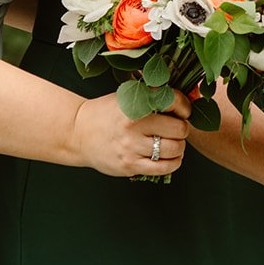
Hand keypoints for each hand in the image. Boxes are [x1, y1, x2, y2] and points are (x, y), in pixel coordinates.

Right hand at [72, 91, 190, 177]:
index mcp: (136, 103)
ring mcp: (132, 147)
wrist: (78, 133)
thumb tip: (184, 100)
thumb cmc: (106, 113)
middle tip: (178, 129)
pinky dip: (174, 162)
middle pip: (178, 129)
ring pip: (174, 149)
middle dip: (183, 129)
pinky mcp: (130, 165)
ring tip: (174, 143)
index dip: (185, 107)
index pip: (174, 102)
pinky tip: (171, 157)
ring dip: (180, 147)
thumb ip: (152, 97)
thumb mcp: (127, 96)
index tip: (184, 111)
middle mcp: (135, 125)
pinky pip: (163, 168)